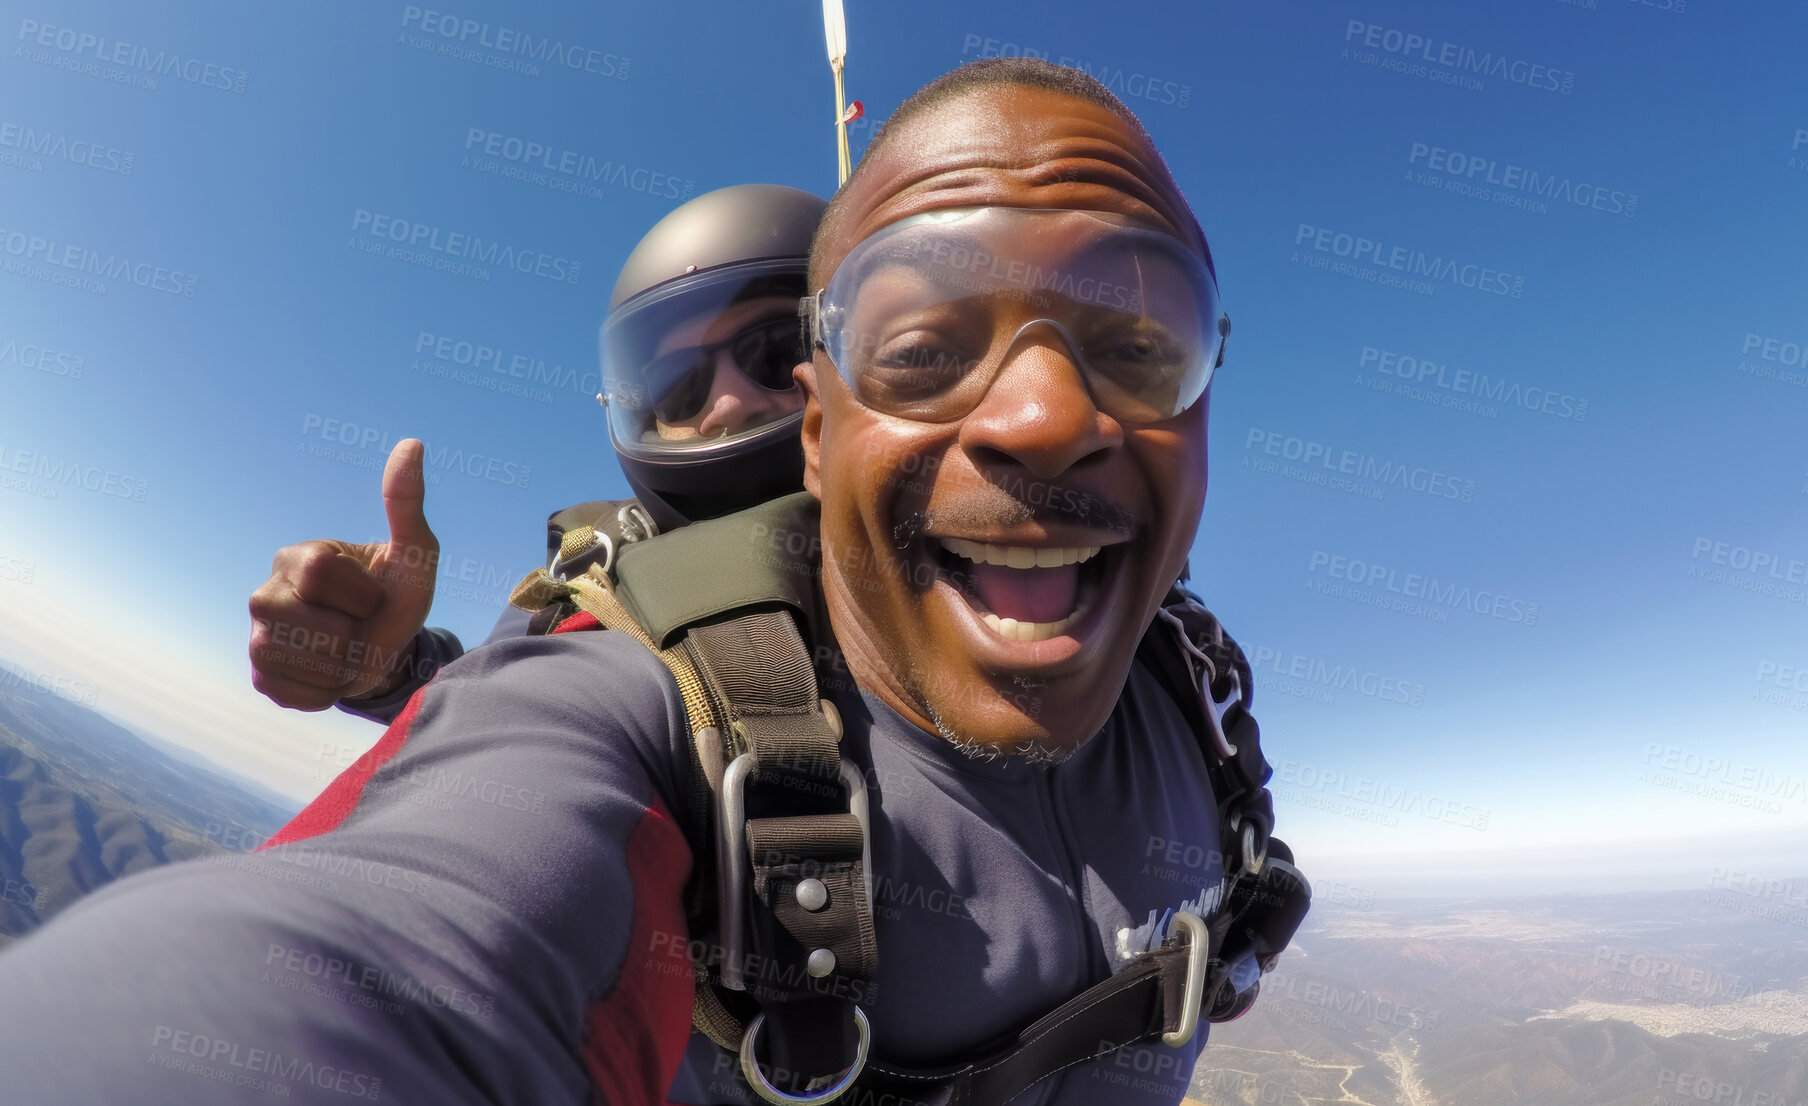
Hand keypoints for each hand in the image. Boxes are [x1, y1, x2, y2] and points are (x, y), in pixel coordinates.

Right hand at [249, 440, 439, 710]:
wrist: (390, 650)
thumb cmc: (398, 595)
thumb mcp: (414, 553)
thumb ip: (407, 503)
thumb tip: (413, 444)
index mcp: (298, 557)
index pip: (321, 573)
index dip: (361, 594)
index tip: (374, 597)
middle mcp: (265, 593)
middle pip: (306, 625)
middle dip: (352, 637)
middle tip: (362, 629)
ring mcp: (256, 636)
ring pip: (292, 661)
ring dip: (339, 668)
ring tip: (349, 653)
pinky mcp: (260, 676)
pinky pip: (288, 693)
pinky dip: (324, 692)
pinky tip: (334, 675)